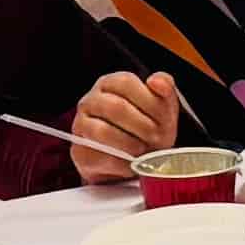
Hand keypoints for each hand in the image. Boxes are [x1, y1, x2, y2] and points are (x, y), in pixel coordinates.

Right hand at [70, 70, 182, 184]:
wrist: (134, 162)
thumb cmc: (147, 129)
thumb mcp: (162, 107)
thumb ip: (165, 89)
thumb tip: (156, 81)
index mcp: (111, 83)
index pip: (126, 83)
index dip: (149, 102)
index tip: (163, 119)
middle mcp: (91, 100)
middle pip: (116, 107)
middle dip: (143, 127)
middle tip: (157, 138)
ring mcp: (81, 125)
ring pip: (103, 132)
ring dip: (131, 144)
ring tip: (143, 150)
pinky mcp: (80, 151)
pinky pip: (100, 156)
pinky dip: (122, 163)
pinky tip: (132, 163)